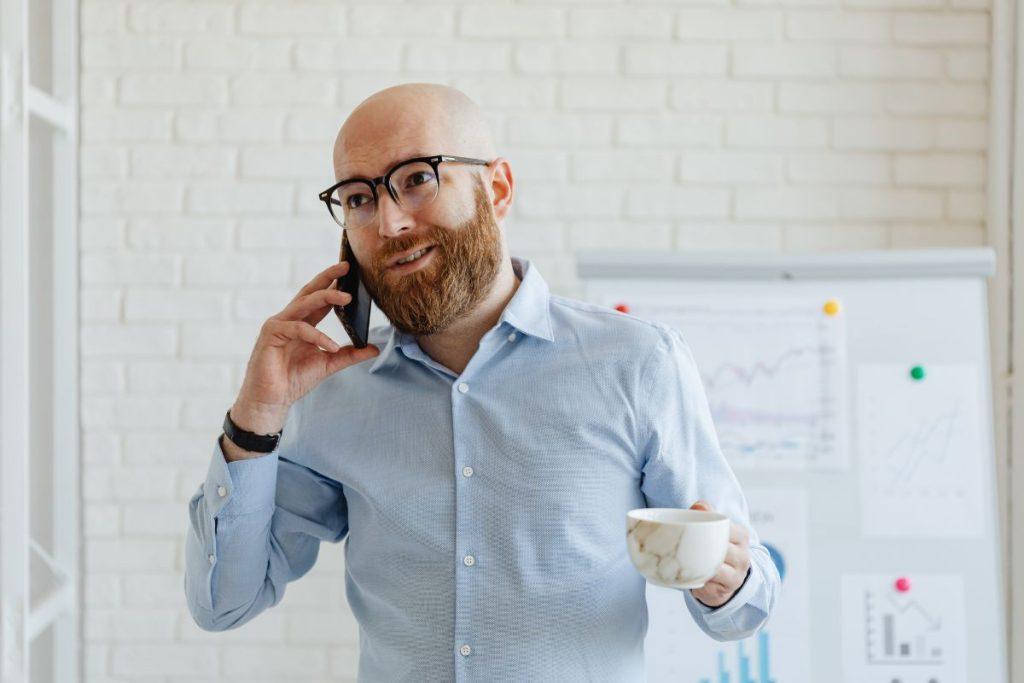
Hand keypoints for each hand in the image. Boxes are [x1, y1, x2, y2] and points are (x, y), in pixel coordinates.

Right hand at [231, 261, 380, 435]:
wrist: (273, 400)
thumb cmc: (295, 380)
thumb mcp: (329, 364)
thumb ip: (350, 354)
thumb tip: (374, 348)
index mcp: (302, 322)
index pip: (319, 297)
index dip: (333, 283)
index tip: (350, 271)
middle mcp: (289, 319)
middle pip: (310, 291)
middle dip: (328, 277)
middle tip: (346, 266)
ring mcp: (278, 324)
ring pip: (304, 304)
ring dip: (326, 298)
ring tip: (347, 299)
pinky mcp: (271, 334)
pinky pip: (298, 328)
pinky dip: (317, 336)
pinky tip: (331, 346)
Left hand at [687, 500, 750, 608]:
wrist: (728, 577)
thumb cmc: (718, 546)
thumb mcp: (718, 529)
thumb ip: (707, 513)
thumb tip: (697, 507)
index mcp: (742, 537)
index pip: (726, 530)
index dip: (707, 528)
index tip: (689, 527)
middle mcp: (742, 557)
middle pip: (720, 550)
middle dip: (700, 548)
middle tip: (679, 544)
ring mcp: (735, 577)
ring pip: (714, 570)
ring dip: (696, 565)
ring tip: (680, 559)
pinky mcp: (722, 591)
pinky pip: (706, 585)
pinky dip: (695, 580)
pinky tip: (685, 574)